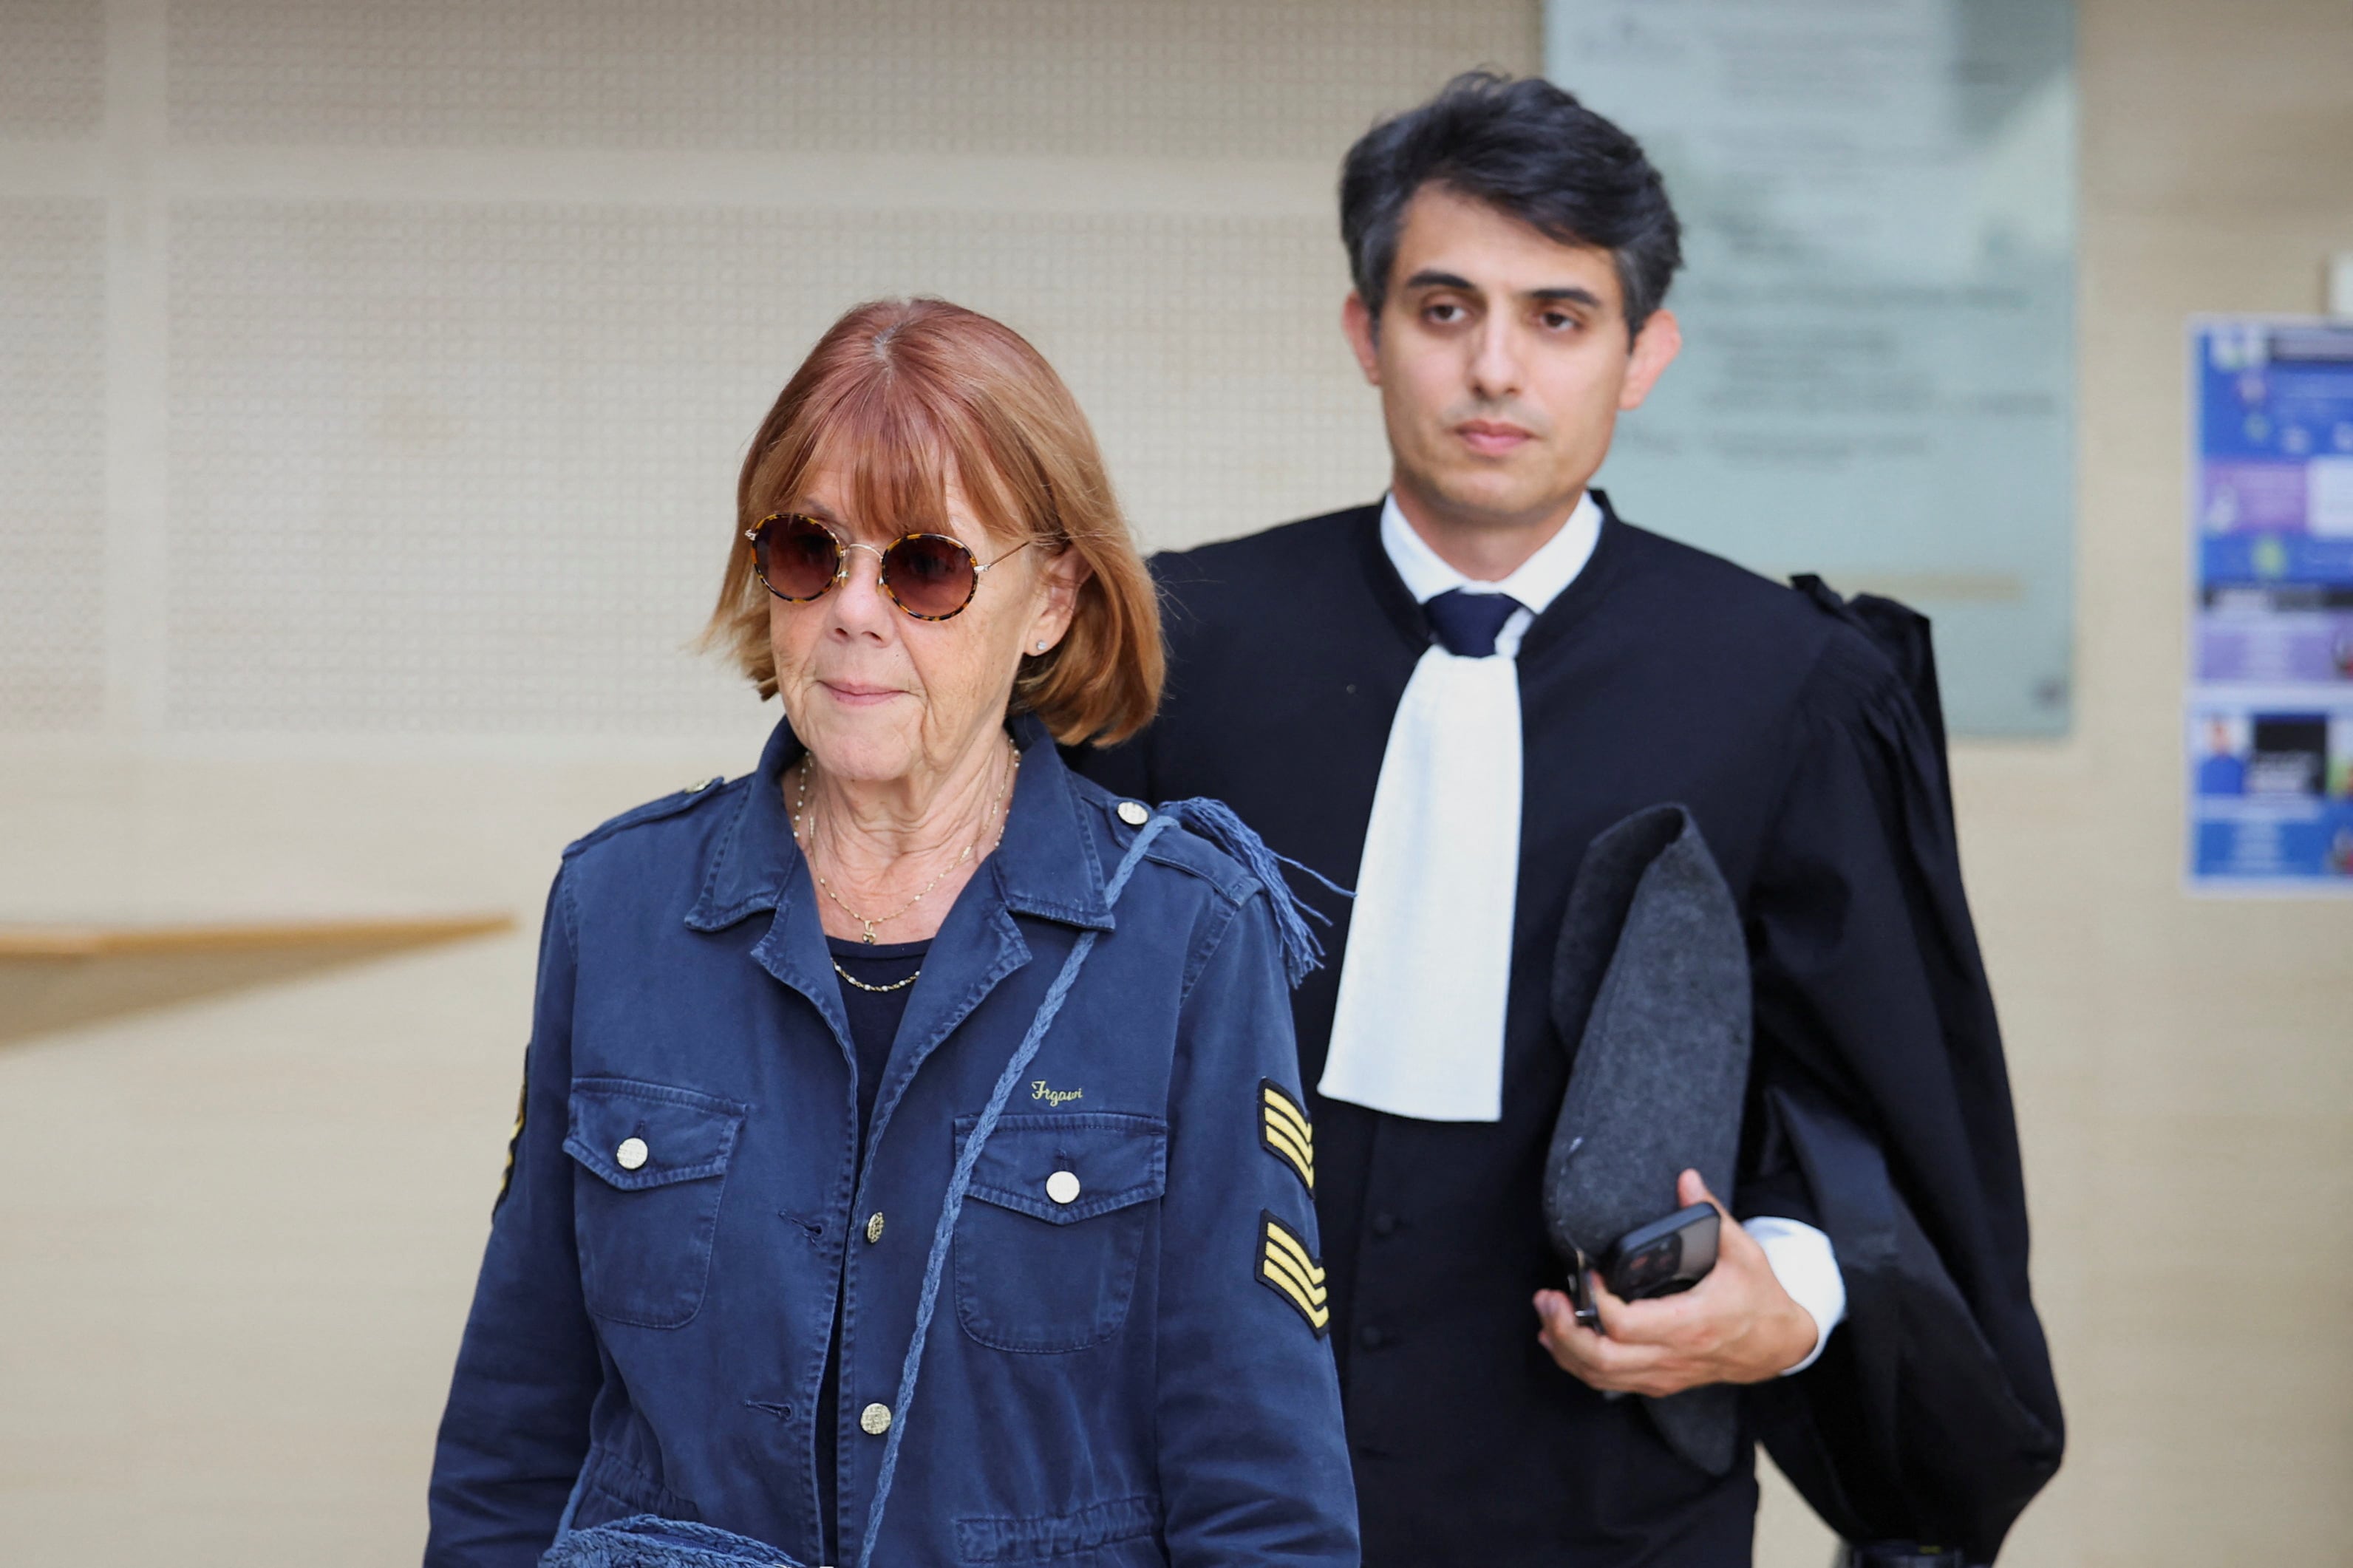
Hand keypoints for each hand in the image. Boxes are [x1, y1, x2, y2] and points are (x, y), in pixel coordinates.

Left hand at [1533, 1169, 1818, 1396]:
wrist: (1779, 1346)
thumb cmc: (1761, 1299)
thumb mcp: (1745, 1253)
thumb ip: (1713, 1214)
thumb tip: (1687, 1178)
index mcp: (1691, 1323)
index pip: (1627, 1325)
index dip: (1598, 1301)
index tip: (1588, 1274)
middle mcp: (1673, 1355)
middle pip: (1602, 1358)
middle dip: (1564, 1329)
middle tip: (1546, 1298)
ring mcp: (1664, 1373)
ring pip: (1600, 1375)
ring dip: (1564, 1347)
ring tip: (1546, 1313)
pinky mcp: (1660, 1381)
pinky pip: (1610, 1381)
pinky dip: (1578, 1363)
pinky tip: (1558, 1340)